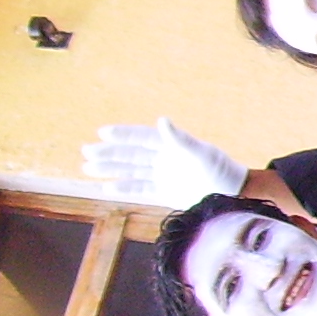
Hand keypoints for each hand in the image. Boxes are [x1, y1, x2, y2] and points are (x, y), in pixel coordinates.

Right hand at [81, 118, 245, 207]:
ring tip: (87, 168)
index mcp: (171, 145)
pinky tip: (106, 187)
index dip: (123, 135)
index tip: (102, 133)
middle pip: (131, 154)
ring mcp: (163, 175)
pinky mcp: (164, 191)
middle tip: (85, 151)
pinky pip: (140, 188)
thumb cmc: (220, 170)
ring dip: (110, 169)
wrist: (231, 195)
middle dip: (109, 153)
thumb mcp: (200, 153)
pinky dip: (124, 187)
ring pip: (131, 170)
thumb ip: (179, 139)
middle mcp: (164, 158)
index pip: (141, 138)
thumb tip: (161, 120)